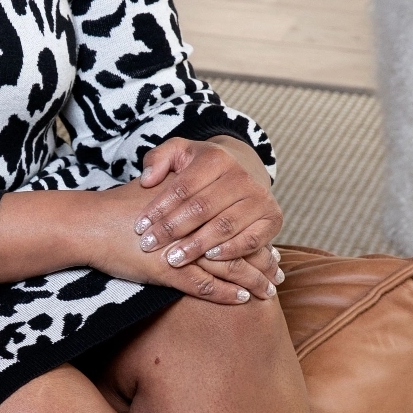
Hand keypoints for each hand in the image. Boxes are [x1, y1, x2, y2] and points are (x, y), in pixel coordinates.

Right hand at [83, 178, 257, 304]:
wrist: (89, 223)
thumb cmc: (118, 208)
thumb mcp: (152, 189)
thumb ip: (177, 188)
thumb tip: (196, 194)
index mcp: (190, 203)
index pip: (233, 218)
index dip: (252, 233)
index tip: (270, 244)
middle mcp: (190, 224)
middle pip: (236, 242)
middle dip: (260, 259)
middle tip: (279, 271)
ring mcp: (179, 248)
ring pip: (226, 266)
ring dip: (251, 279)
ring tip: (270, 290)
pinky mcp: (166, 270)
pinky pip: (204, 285)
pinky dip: (226, 293)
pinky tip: (242, 298)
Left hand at [135, 136, 283, 299]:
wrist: (243, 171)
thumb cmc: (201, 167)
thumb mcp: (178, 153)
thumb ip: (158, 159)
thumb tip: (147, 180)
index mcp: (216, 158)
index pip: (183, 187)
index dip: (159, 208)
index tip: (140, 226)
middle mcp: (242, 176)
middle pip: (201, 208)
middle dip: (172, 230)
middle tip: (148, 246)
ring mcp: (260, 198)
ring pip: (224, 226)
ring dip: (196, 245)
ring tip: (173, 258)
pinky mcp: (273, 218)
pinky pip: (251, 240)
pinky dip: (229, 252)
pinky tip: (208, 259)